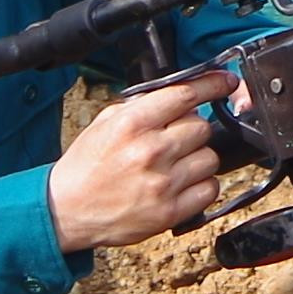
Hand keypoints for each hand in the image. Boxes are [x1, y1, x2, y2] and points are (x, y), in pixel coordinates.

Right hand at [50, 70, 236, 254]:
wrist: (66, 210)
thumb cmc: (86, 166)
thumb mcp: (105, 123)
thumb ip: (141, 106)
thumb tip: (179, 96)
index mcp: (132, 124)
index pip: (185, 94)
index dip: (212, 85)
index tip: (226, 82)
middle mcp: (150, 151)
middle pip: (202, 127)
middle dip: (192, 130)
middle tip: (174, 139)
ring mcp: (162, 183)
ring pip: (210, 158)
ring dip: (197, 158)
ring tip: (174, 165)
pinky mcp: (170, 212)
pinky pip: (210, 189)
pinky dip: (201, 185)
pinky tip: (181, 185)